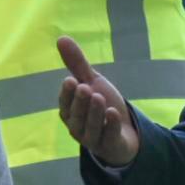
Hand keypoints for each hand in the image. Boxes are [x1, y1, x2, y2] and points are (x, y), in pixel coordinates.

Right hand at [57, 36, 140, 166]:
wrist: (124, 131)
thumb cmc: (102, 105)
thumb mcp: (92, 82)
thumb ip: (77, 64)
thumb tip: (61, 38)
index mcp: (69, 112)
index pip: (65, 104)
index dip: (67, 94)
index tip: (70, 80)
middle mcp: (77, 128)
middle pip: (76, 117)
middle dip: (80, 102)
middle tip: (84, 87)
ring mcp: (93, 139)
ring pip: (91, 128)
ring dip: (95, 113)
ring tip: (99, 97)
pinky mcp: (110, 146)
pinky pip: (109, 137)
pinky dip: (111, 125)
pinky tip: (113, 112)